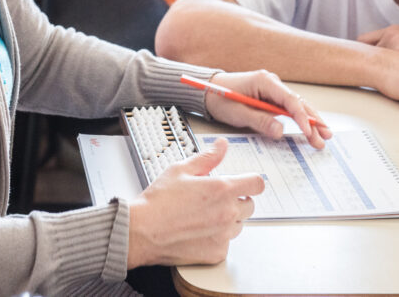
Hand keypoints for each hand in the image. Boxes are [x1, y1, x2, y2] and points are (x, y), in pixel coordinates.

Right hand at [127, 138, 261, 266]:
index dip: (251, 181)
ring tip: (204, 216)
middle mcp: (227, 213)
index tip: (245, 183)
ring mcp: (223, 235)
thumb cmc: (158, 201)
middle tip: (215, 199)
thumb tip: (222, 145)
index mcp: (222, 189)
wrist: (141, 232)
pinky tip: (199, 232)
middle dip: (237, 200)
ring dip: (228, 219)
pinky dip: (218, 238)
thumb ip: (207, 157)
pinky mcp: (216, 254)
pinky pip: (226, 243)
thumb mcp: (181, 170)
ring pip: (238, 225)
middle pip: (250, 205)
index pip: (257, 184)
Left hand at [205, 70, 330, 147]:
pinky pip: (289, 109)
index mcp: (265, 81)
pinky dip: (300, 120)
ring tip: (323, 137)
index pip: (290, 100)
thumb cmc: (220, 98)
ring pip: (297, 106)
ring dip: (310, 122)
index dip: (302, 117)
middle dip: (313, 121)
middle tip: (325, 137)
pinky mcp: (271, 98)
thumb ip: (260, 121)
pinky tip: (310, 130)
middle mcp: (272, 83)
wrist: (207, 90)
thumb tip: (280, 131)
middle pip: (298, 103)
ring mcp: (273, 90)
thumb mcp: (238, 113)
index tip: (308, 131)